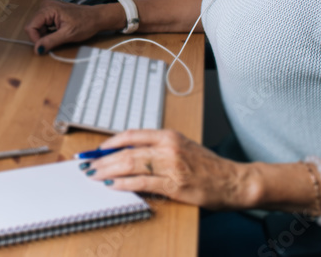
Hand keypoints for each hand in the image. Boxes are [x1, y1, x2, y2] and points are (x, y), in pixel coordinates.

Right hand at [23, 0, 121, 53]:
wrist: (97, 17)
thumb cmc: (86, 22)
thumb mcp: (68, 35)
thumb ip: (50, 41)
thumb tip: (38, 48)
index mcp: (48, 8)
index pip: (30, 27)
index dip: (36, 39)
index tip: (45, 46)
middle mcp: (46, 6)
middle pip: (33, 27)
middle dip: (42, 37)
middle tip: (56, 40)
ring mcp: (48, 8)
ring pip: (38, 27)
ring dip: (46, 35)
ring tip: (60, 35)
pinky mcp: (51, 13)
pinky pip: (43, 25)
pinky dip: (49, 32)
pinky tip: (59, 32)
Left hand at [85, 130, 254, 210]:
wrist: (233, 181)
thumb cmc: (208, 166)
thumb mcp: (182, 146)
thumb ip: (157, 147)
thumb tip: (127, 153)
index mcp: (168, 135)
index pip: (131, 135)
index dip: (109, 143)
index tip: (94, 150)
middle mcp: (168, 147)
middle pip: (126, 151)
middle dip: (102, 158)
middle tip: (86, 164)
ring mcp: (171, 166)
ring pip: (131, 165)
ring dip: (108, 170)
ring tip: (94, 175)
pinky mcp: (174, 185)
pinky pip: (143, 183)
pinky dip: (124, 184)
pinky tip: (113, 185)